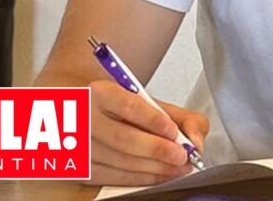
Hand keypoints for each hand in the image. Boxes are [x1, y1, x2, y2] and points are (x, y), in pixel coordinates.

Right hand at [86, 79, 209, 185]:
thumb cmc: (119, 110)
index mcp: (100, 92)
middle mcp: (83, 118)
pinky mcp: (78, 169)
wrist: (80, 116)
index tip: (174, 131)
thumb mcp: (150, 104)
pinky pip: (112, 178)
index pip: (129, 106)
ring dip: (153, 168)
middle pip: (123, 138)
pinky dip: (140, 179)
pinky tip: (158, 176)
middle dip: (157, 150)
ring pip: (118, 161)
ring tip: (177, 168)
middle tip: (181, 156)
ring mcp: (77, 146)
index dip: (153, 120)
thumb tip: (195, 140)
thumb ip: (181, 117)